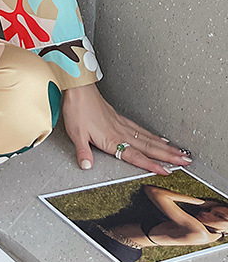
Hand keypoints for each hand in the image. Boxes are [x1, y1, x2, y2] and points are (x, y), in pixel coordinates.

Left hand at [61, 83, 191, 173]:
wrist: (79, 89)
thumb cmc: (77, 109)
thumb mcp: (76, 133)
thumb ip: (83, 152)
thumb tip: (86, 166)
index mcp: (111, 138)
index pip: (135, 156)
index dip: (151, 165)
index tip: (166, 172)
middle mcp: (121, 132)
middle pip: (148, 147)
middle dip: (168, 156)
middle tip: (186, 161)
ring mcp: (122, 124)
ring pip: (148, 138)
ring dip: (165, 147)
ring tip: (180, 153)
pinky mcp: (120, 118)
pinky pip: (140, 129)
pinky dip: (153, 135)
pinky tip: (160, 139)